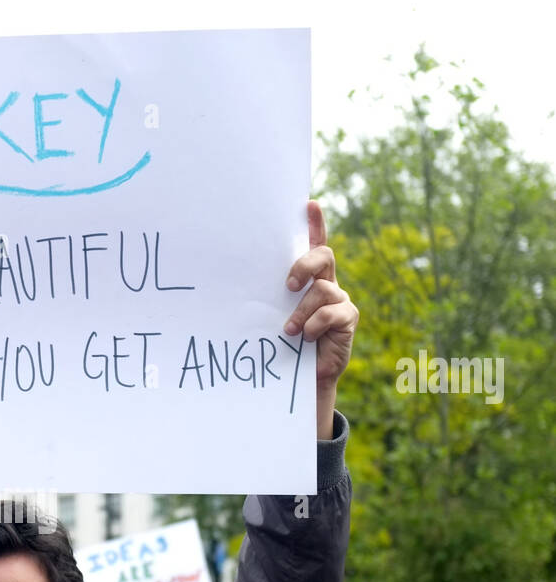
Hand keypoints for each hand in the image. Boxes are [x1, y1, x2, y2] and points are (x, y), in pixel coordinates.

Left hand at [283, 202, 357, 431]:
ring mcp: (340, 300)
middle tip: (288, 285)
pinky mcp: (348, 319)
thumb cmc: (283, 343)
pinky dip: (315, 324)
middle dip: (305, 265)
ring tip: (289, 330)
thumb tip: (234, 283)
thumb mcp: (272, 316)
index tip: (308, 204)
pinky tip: (306, 338)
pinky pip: (333, 312)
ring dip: (302, 311)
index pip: (314, 245)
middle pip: (324, 256)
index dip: (315, 224)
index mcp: (308, 279)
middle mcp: (326, 284)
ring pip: (323, 290)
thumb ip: (268, 297)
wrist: (303, 377)